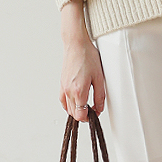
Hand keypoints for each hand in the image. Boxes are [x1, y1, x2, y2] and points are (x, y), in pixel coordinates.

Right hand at [59, 0, 105, 120]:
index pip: (80, 115)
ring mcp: (63, 88)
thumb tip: (99, 108)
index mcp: (78, 91)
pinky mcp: (61, 84)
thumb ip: (100, 96)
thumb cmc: (87, 57)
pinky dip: (69, 104)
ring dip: (76, 110)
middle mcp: (68, 91)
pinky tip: (76, 101)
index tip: (95, 113)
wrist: (76, 44)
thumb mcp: (99, 78)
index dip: (89, 117)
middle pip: (74, 113)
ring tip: (86, 105)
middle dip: (83, 114)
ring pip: (67, 108)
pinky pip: (63, 100)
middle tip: (93, 109)